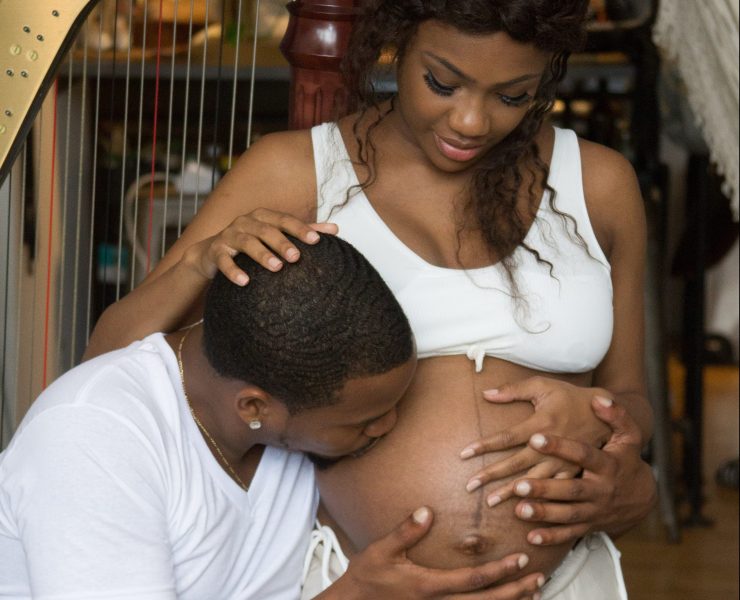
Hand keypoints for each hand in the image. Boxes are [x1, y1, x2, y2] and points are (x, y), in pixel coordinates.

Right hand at [182, 208, 337, 284]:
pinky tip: (245, 282)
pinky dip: (233, 270)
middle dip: (282, 243)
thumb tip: (335, 228)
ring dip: (261, 255)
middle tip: (297, 258)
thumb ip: (302, 232)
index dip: (300, 228)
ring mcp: (229, 235)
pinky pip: (224, 260)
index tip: (317, 240)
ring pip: (246, 243)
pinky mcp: (215, 251)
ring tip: (276, 268)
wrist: (211, 252)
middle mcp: (245, 222)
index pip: (284, 220)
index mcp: (263, 217)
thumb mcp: (275, 235)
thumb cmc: (252, 242)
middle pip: (266, 230)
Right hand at [321, 507, 545, 599]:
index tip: (520, 559)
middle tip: (538, 577)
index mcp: (428, 586)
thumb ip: (405, 531)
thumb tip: (427, 511)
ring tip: (533, 592)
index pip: (473, 579)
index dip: (500, 571)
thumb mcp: (382, 550)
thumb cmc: (367, 577)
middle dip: (515, 591)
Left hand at [460, 377, 612, 504]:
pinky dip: (539, 501)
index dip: (484, 445)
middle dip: (492, 475)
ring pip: (533, 481)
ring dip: (511, 493)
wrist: (605, 414)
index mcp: (541, 424)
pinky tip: (524, 511)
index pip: (506, 437)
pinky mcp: (572, 473)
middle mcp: (550, 446)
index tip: (463, 454)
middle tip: (469, 486)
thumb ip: (514, 390)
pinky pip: (553, 491)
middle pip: (515, 463)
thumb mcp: (543, 386)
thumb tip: (486, 393)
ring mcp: (562, 462)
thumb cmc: (569, 396)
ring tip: (490, 503)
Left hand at [506, 397, 656, 546]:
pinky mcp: (590, 525)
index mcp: (607, 463)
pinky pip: (570, 533)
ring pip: (568, 513)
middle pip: (572, 489)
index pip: (583, 453)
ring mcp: (595, 509)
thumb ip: (616, 415)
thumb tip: (600, 397)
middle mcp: (601, 488)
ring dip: (544, 513)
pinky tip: (531, 536)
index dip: (561, 446)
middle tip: (518, 484)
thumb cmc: (625, 457)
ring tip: (518, 509)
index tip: (536, 437)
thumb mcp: (628, 435)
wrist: (643, 494)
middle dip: (546, 488)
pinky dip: (552, 536)